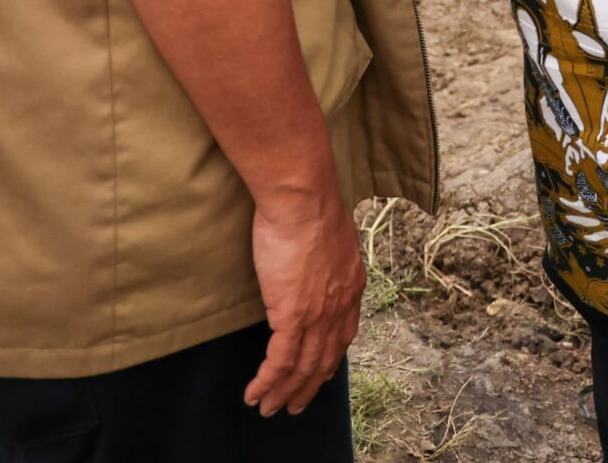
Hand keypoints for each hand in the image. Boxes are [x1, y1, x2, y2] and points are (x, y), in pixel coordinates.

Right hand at [243, 188, 364, 416]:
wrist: (303, 198)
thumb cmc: (311, 206)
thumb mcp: (332, 236)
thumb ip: (327, 257)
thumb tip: (317, 260)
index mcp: (351, 285)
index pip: (344, 335)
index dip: (331, 358)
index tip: (321, 373)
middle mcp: (340, 306)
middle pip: (325, 359)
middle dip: (309, 387)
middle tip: (295, 406)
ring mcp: (318, 314)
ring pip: (303, 367)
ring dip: (285, 392)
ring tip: (270, 409)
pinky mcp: (292, 315)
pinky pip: (279, 360)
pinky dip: (267, 382)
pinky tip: (256, 394)